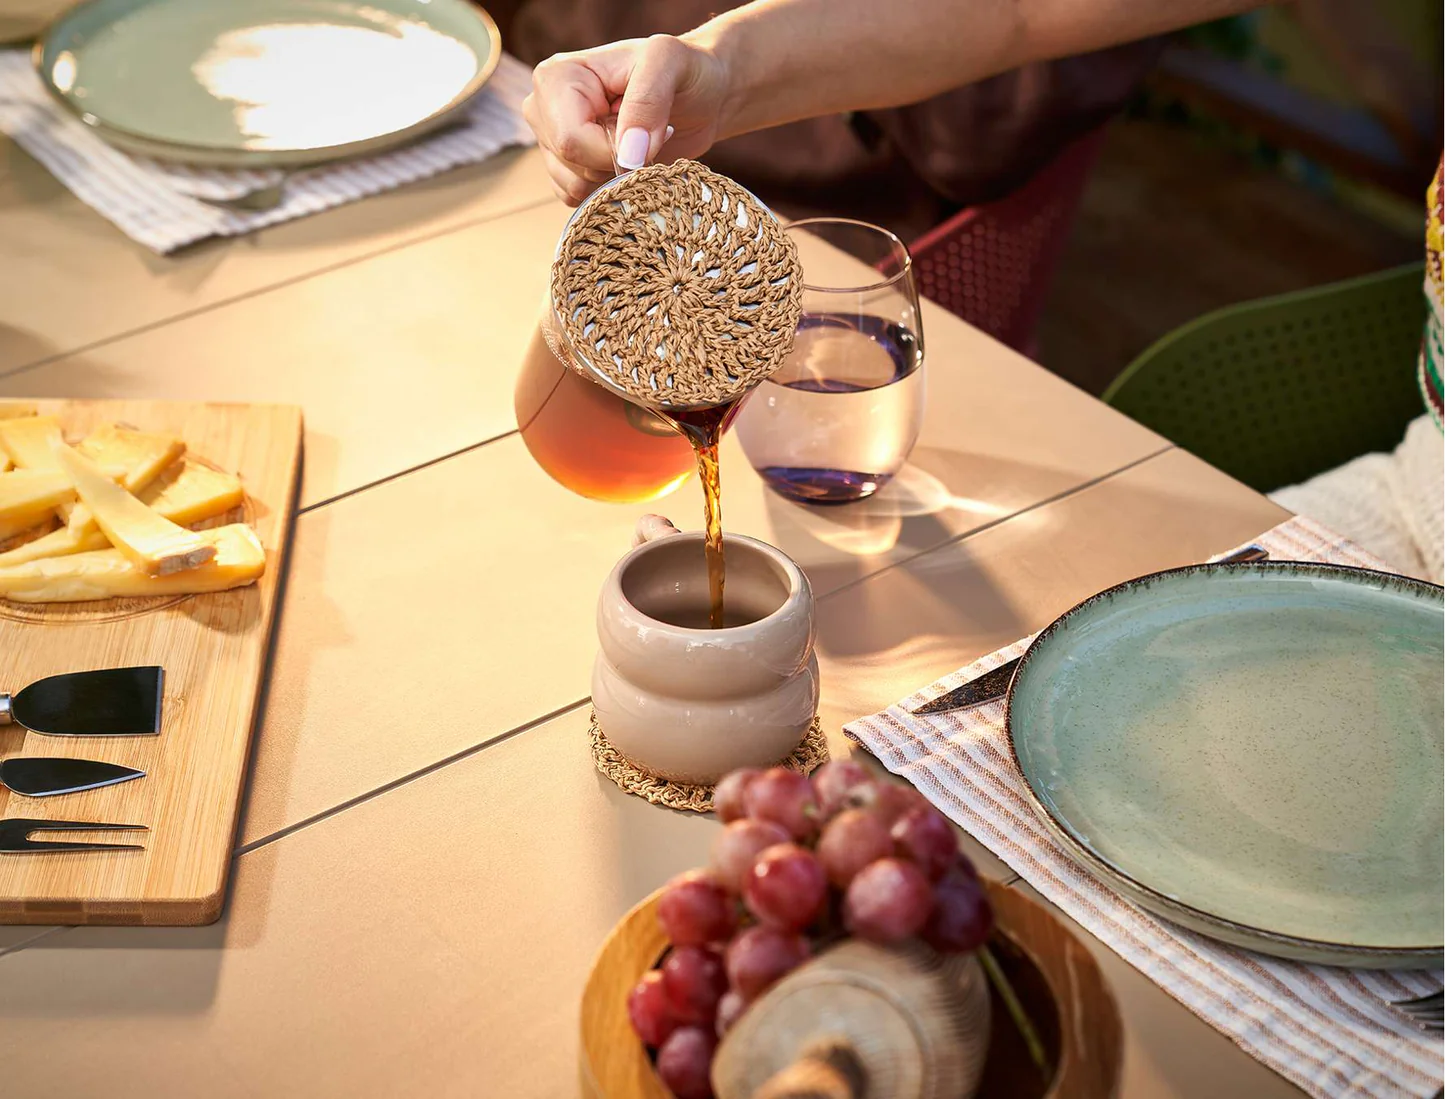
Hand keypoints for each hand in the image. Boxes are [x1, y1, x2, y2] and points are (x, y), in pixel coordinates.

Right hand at [522, 35, 731, 204]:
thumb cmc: (684, 71)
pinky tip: (630, 158)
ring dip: (616, 175)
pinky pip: (580, 198)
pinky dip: (611, 188)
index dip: (611, 151)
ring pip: (575, 187)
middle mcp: (543, 109)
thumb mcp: (670, 63)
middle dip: (616, 161)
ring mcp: (552, 141)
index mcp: (555, 77)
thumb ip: (647, 99)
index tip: (647, 135)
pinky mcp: (569, 168)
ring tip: (638, 142)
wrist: (701, 96)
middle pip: (571, 165)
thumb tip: (627, 153)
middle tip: (645, 134)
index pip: (570, 139)